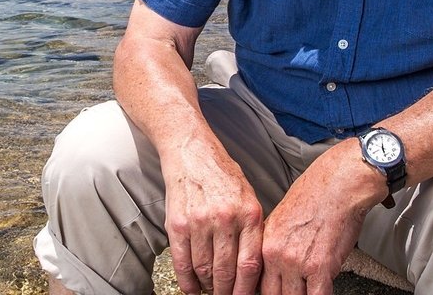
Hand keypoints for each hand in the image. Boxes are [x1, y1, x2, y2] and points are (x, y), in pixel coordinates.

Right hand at [163, 136, 264, 294]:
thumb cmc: (222, 175)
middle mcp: (226, 219)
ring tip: (210, 290)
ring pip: (204, 270)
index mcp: (249, 214)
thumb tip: (253, 269)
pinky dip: (187, 281)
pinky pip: (182, 262)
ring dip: (207, 287)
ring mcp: (200, 221)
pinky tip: (192, 288)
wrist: (191, 151)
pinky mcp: (178, 223)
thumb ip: (252, 230)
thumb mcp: (248, 198)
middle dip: (226, 292)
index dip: (247, 290)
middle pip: (227, 272)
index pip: (251, 265)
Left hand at [259, 139, 382, 294]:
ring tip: (308, 289)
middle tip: (293, 291)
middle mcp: (277, 254)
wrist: (339, 185)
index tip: (274, 292)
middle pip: (272, 294)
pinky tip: (321, 290)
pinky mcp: (320, 268)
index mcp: (266, 243)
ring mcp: (297, 263)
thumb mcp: (282, 217)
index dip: (267, 291)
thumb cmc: (316, 194)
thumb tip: (273, 263)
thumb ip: (275, 243)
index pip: (257, 281)